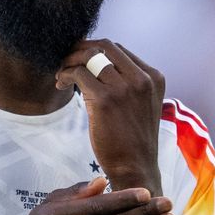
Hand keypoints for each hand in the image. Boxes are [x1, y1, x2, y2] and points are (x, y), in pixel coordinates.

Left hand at [56, 40, 164, 189]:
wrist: (135, 169)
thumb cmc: (133, 140)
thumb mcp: (142, 105)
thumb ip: (130, 83)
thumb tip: (100, 64)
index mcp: (153, 78)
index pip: (119, 50)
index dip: (96, 49)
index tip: (80, 58)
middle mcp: (142, 79)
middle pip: (105, 46)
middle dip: (81, 49)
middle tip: (67, 59)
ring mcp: (124, 88)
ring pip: (90, 56)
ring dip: (70, 61)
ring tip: (61, 73)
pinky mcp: (105, 99)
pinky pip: (78, 74)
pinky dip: (65, 74)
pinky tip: (60, 83)